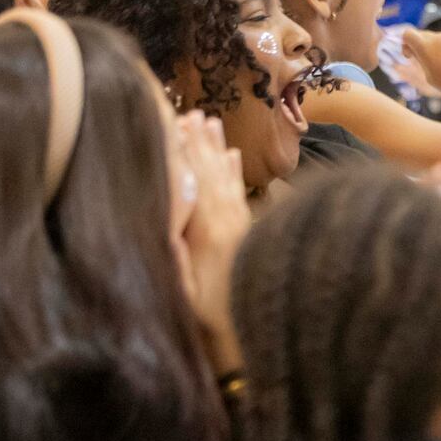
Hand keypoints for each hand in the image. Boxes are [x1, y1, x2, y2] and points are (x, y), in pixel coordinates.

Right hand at [166, 110, 250, 372]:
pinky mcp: (252, 232)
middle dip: (199, 142)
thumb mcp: (189, 299)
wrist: (278, 328)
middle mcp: (228, 220)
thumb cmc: (223, 323)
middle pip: (210, 172)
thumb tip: (163, 227)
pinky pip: (242, 193)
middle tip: (192, 112)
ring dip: (217, 149)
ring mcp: (243, 224)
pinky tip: (234, 157)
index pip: (193, 182)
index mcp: (209, 232)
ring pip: (227, 178)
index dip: (182, 152)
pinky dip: (236, 173)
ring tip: (211, 122)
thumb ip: (176, 262)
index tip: (175, 123)